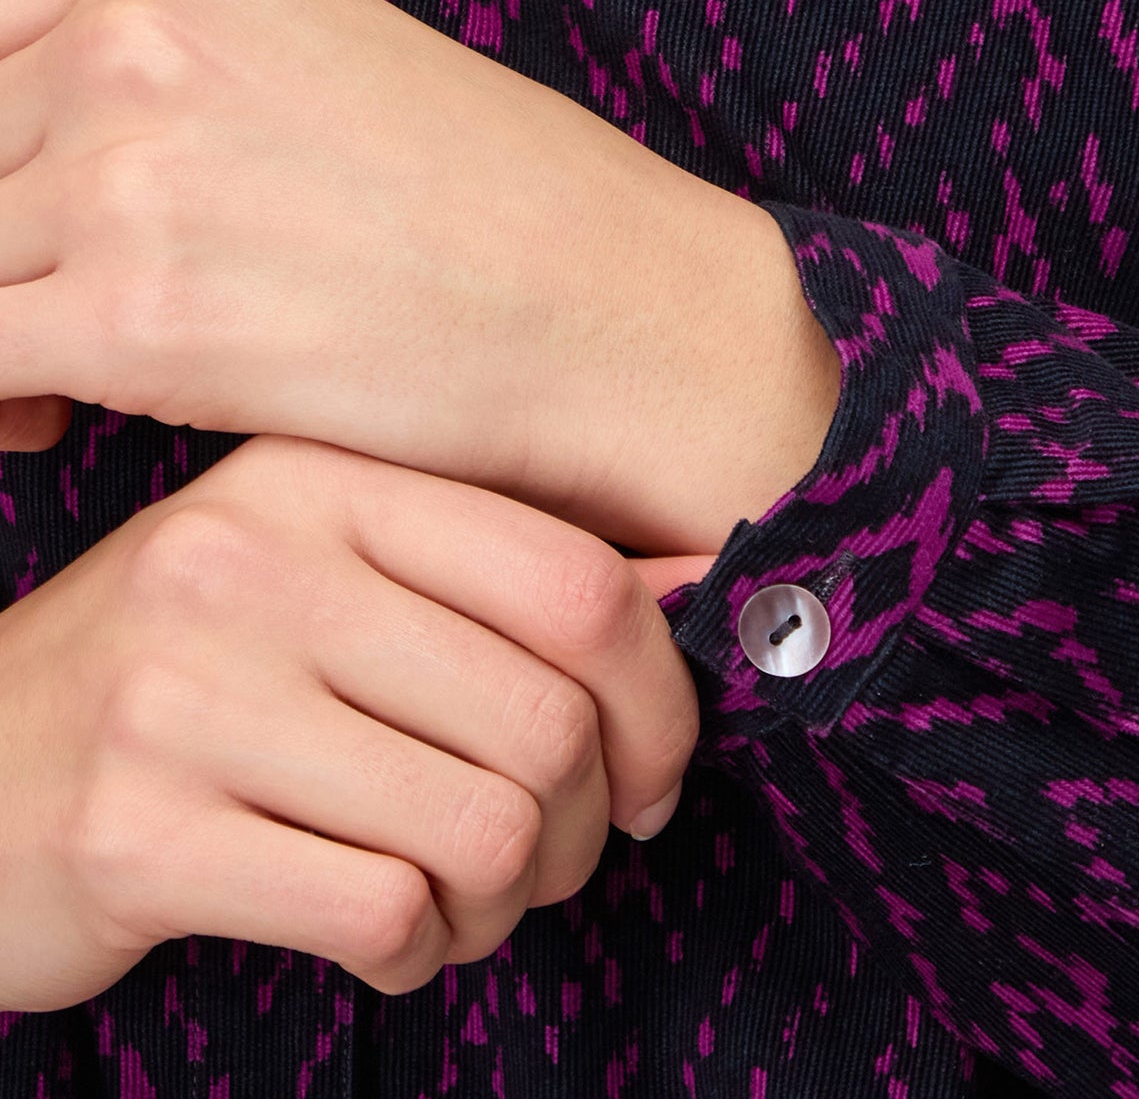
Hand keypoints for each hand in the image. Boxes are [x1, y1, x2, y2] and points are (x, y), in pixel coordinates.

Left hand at [0, 0, 840, 553]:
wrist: (610, 304)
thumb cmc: (472, 192)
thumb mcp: (293, 49)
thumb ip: (137, 64)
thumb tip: (5, 152)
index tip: (4, 195)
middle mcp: (132, 39)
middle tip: (24, 302)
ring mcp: (131, 171)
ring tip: (49, 373)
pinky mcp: (139, 315)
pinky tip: (50, 420)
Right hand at [0, 431, 703, 1013]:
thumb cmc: (191, 676)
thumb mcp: (328, 574)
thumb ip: (495, 569)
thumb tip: (714, 574)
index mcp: (320, 476)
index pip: (574, 577)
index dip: (662, 697)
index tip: (657, 769)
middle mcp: (250, 561)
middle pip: (543, 719)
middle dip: (588, 825)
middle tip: (552, 857)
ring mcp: (183, 695)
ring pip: (481, 828)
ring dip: (508, 900)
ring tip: (468, 897)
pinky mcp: (137, 834)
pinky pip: (383, 913)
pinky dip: (421, 950)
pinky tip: (389, 933)